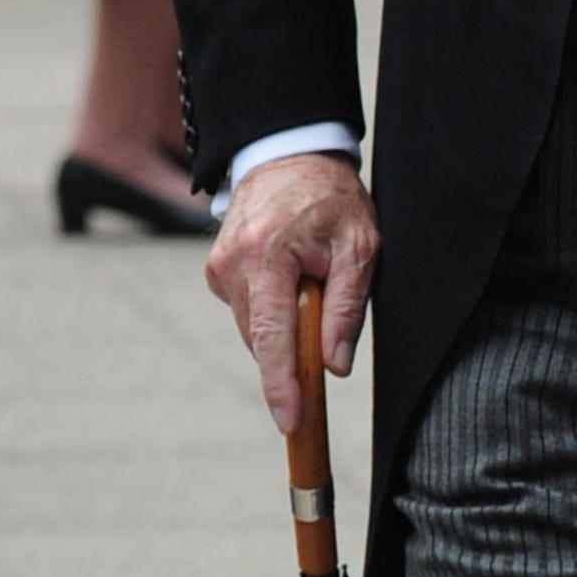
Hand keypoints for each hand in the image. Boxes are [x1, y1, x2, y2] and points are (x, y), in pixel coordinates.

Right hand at [206, 152, 379, 433]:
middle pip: (264, 339)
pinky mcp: (217, 272)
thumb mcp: (360, 247)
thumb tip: (335, 365)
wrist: (288, 155)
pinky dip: (274, 312)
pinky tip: (292, 282)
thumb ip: (348, 307)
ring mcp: (218, 268)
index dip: (281, 384)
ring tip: (312, 285)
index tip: (290, 421)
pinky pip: (250, 312)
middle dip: (294, 353)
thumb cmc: (331, 198)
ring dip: (286, 327)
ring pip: (256, 329)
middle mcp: (232, 264)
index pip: (272, 335)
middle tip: (327, 331)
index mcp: (267, 255)